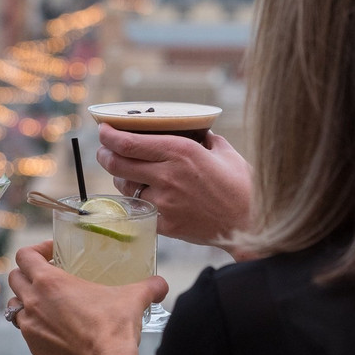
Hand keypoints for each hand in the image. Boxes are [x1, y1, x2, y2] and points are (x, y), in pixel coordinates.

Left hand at [7, 241, 167, 354]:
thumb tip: (162, 284)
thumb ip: (148, 286)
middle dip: (28, 273)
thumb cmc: (114, 328)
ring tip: (46, 301)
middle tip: (49, 275)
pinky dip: (34, 324)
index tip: (53, 253)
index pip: (24, 255)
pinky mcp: (34, 347)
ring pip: (15, 305)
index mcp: (49, 282)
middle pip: (14, 277)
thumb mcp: (133, 298)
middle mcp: (33, 302)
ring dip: (26, 300)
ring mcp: (30, 326)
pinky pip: (24, 329)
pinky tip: (54, 326)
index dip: (36, 250)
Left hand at [96, 123, 252, 249]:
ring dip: (119, 177)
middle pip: (118, 163)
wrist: (251, 225)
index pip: (129, 143)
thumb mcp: (224, 151)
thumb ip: (203, 137)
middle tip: (104, 150)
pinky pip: (139, 208)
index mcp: (181, 152)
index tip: (103, 130)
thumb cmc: (242, 186)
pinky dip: (136, 199)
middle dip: (104, 154)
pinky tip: (140, 194)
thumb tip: (193, 129)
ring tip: (124, 172)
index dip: (109, 136)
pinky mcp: (165, 224)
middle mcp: (168, 175)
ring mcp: (164, 202)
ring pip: (125, 186)